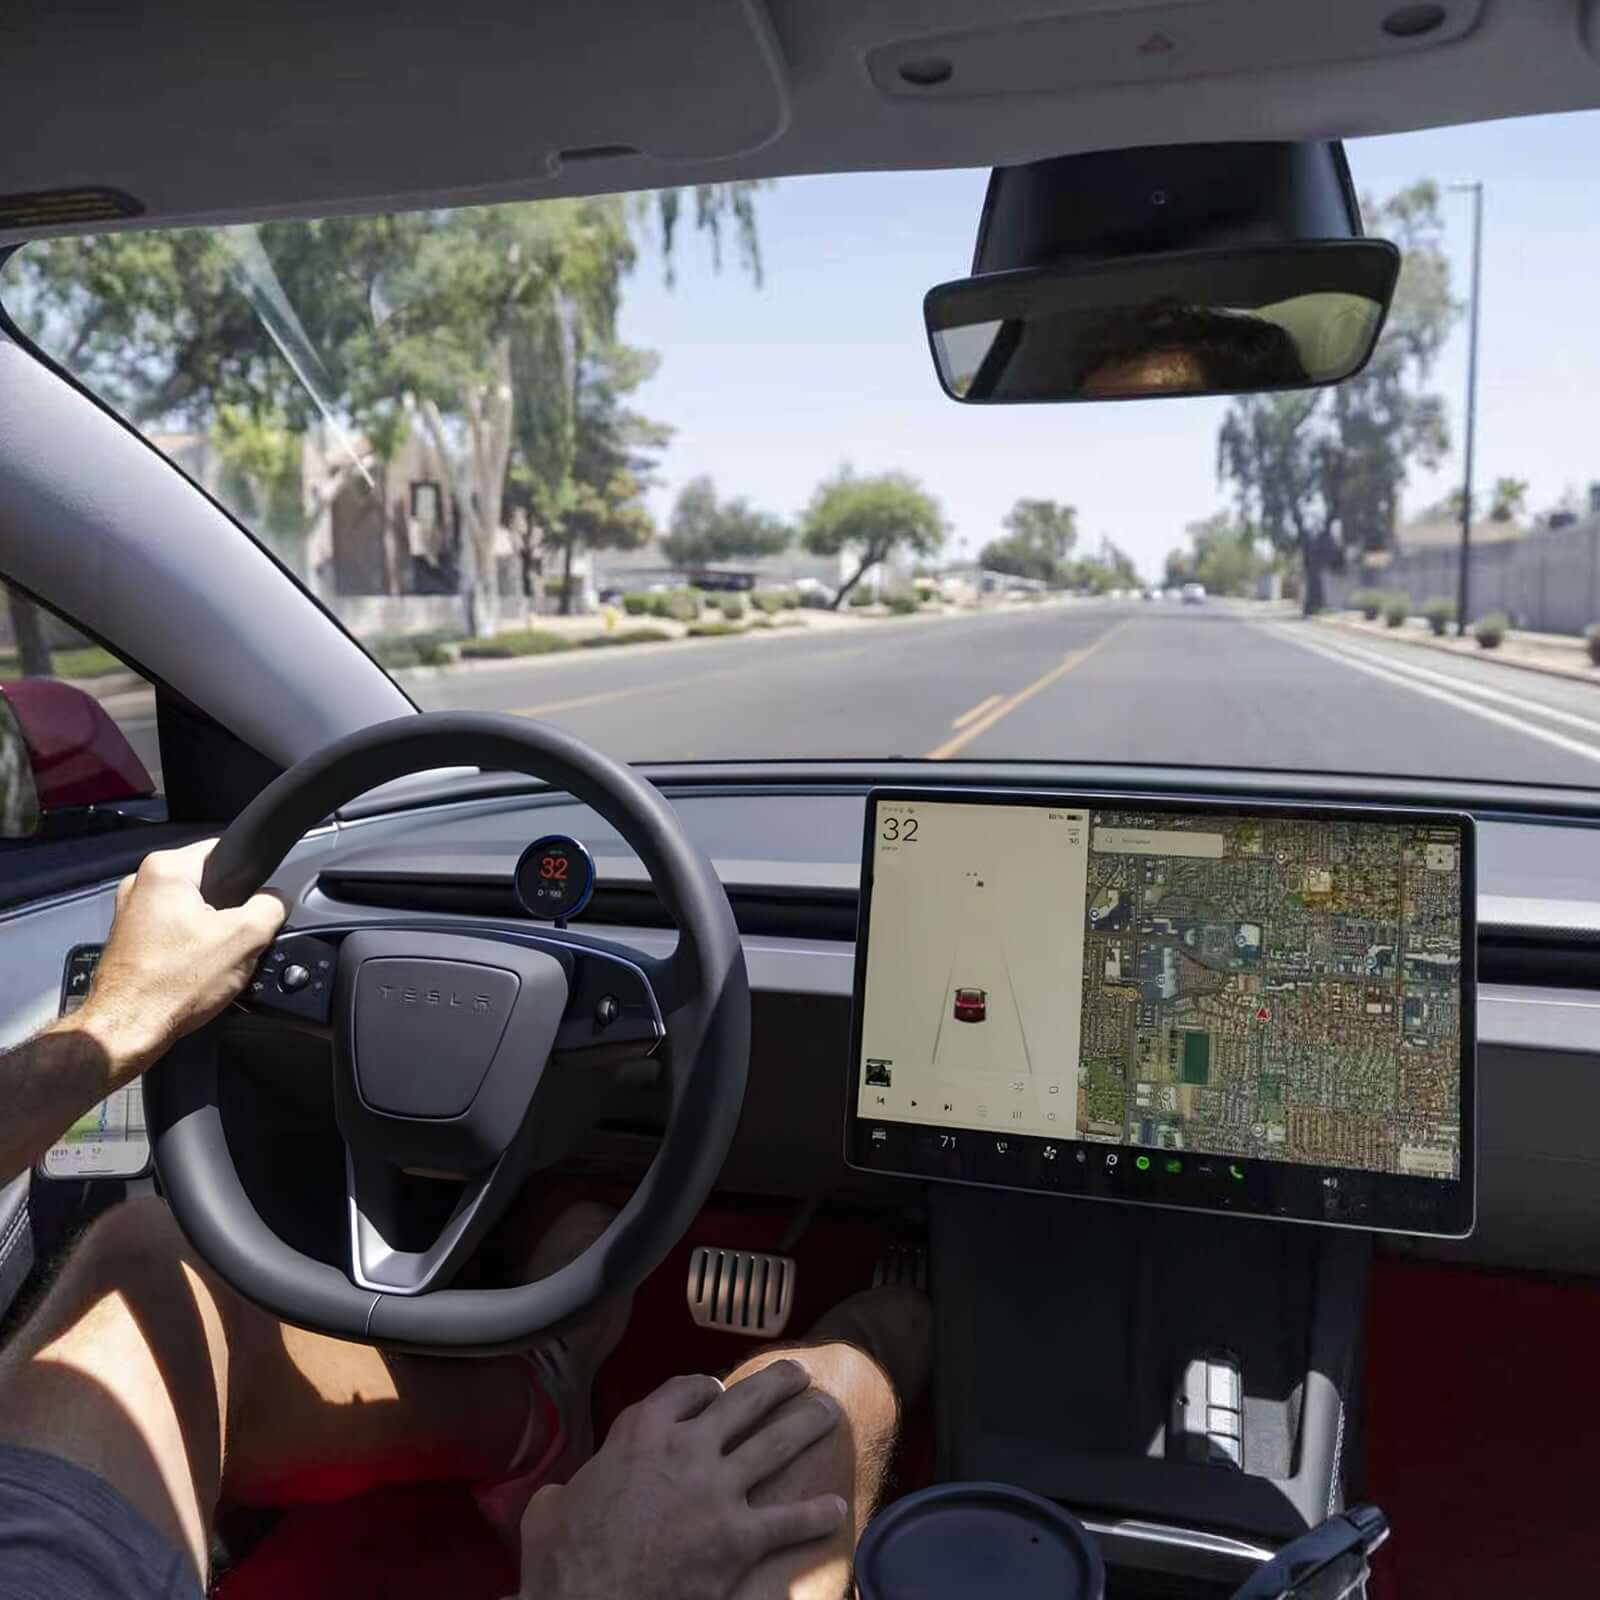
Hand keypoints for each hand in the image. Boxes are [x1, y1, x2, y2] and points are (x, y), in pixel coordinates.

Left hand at [75, 839, 285, 1074]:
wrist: (127, 1030)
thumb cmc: (171, 985)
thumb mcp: (246, 938)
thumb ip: (272, 907)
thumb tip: (275, 902)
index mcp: (165, 870)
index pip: (225, 853)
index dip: (250, 880)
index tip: (255, 909)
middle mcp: (141, 885)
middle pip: (210, 887)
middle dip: (230, 914)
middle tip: (235, 944)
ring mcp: (130, 914)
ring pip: (193, 914)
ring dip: (210, 936)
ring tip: (211, 964)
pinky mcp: (129, 941)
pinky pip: (174, 935)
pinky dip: (188, 952)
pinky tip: (193, 975)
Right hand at [513, 1359, 846, 1599]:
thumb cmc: (564, 1562)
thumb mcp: (549, 1508)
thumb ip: (567, 1488)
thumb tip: (562, 1497)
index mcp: (641, 1432)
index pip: (686, 1391)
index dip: (704, 1389)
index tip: (716, 1392)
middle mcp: (687, 1448)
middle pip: (744, 1402)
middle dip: (777, 1383)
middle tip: (798, 1374)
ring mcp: (718, 1491)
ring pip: (776, 1443)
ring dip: (807, 1424)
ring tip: (828, 1410)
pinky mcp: (739, 1538)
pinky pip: (789, 1520)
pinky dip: (815, 1516)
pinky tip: (835, 1510)